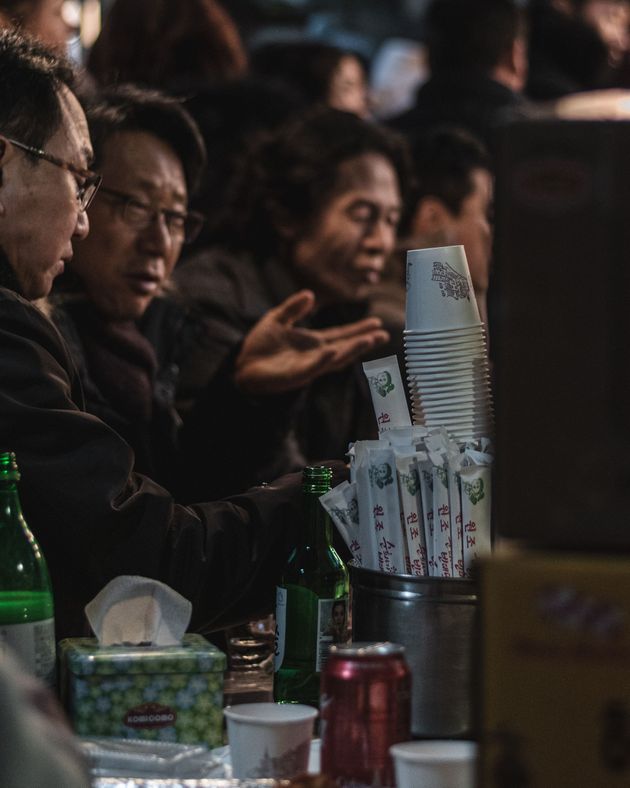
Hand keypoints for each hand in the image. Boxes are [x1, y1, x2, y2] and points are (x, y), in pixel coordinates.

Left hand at [235, 290, 388, 394]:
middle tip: (384, 334)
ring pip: (335, 358)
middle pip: (345, 347)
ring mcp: (308, 366)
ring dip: (353, 349)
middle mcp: (315, 355)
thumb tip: (310, 294)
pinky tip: (334, 351)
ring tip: (370, 340)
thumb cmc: (259, 345)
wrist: (241, 364)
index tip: (377, 323)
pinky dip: (324, 359)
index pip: (340, 335)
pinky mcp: (296, 375)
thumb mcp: (277, 319)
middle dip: (364, 341)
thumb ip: (294, 308)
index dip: (358, 329)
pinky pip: (313, 367)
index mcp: (312, 342)